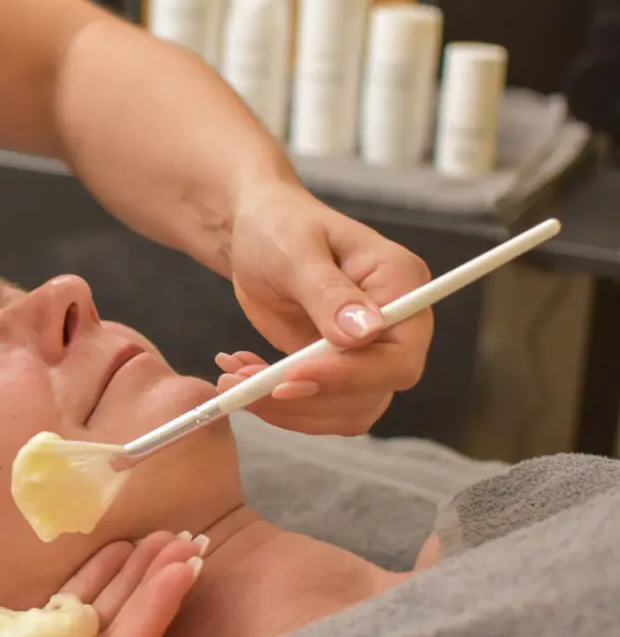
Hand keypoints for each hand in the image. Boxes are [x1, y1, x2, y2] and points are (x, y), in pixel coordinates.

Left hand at [223, 181, 433, 435]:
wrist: (255, 232)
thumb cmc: (279, 226)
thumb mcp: (297, 251)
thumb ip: (329, 293)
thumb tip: (363, 333)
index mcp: (401, 285)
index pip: (398, 354)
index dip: (351, 374)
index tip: (292, 374)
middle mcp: (396, 325)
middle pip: (374, 391)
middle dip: (309, 397)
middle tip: (247, 384)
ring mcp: (368, 352)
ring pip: (345, 410)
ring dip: (288, 408)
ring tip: (236, 379)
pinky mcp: (337, 368)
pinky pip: (319, 406)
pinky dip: (279, 404)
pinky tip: (243, 377)